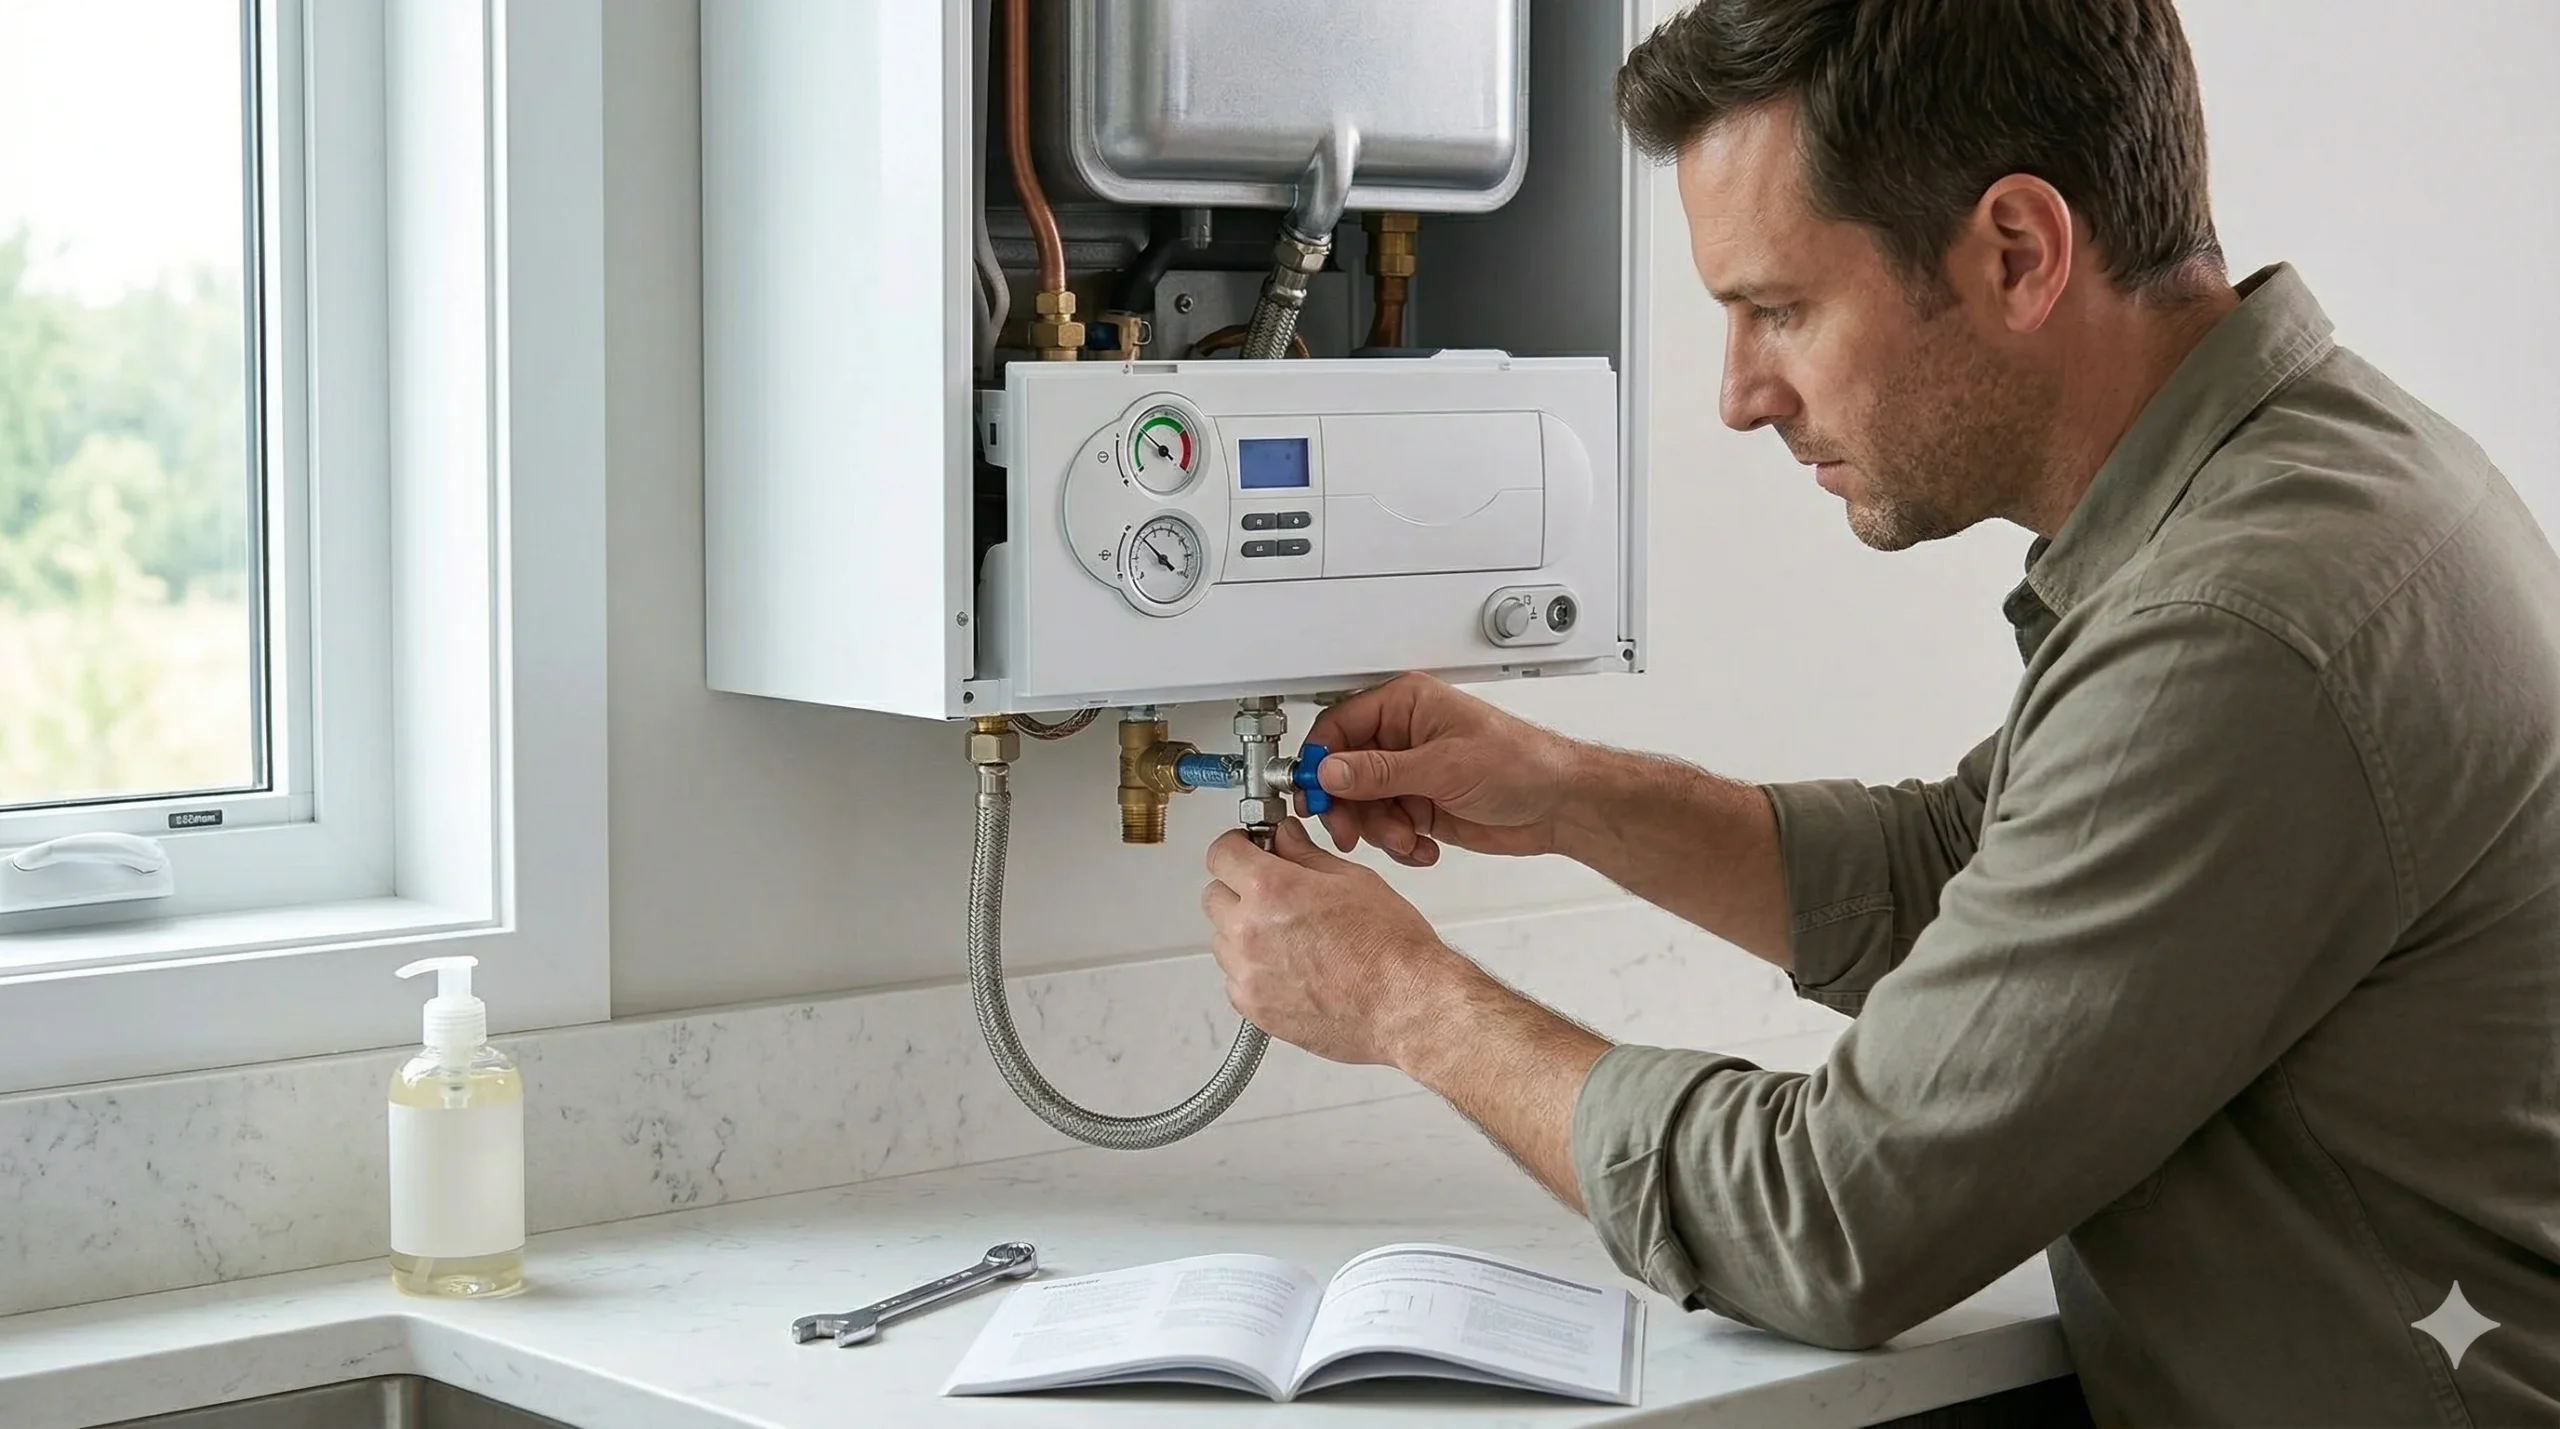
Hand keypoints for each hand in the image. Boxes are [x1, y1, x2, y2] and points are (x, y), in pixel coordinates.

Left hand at [1201, 820, 1473, 1067]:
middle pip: (1215, 896)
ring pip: (1222, 940)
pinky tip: (1292, 969)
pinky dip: (1254, 971)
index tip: (1250, 852)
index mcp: (1270, 889)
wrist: (1405, 1006)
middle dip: (1239, 889)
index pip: (1221, 853)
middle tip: (1274, 896)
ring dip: (1244, 932)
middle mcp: (1248, 930)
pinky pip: (1235, 979)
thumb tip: (1284, 839)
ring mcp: (1246, 973)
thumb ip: (1305, 856)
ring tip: (1290, 939)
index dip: (1237, 848)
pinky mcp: (1253, 1008)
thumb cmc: (1389, 947)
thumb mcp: (1352, 880)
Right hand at [1303, 673, 1580, 866]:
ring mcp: (1411, 773)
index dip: (1319, 761)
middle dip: (1348, 807)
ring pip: (1364, 806)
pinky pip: (1388, 827)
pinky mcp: (1421, 805)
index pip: (1338, 726)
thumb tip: (1329, 772)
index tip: (1311, 794)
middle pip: (1344, 772)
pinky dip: (1400, 843)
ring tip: (1407, 838)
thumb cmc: (1522, 763)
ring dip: (1380, 830)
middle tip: (1351, 831)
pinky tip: (1423, 847)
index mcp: (1405, 705)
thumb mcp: (1443, 765)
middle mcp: (1402, 736)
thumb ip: (1380, 771)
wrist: (1560, 806)